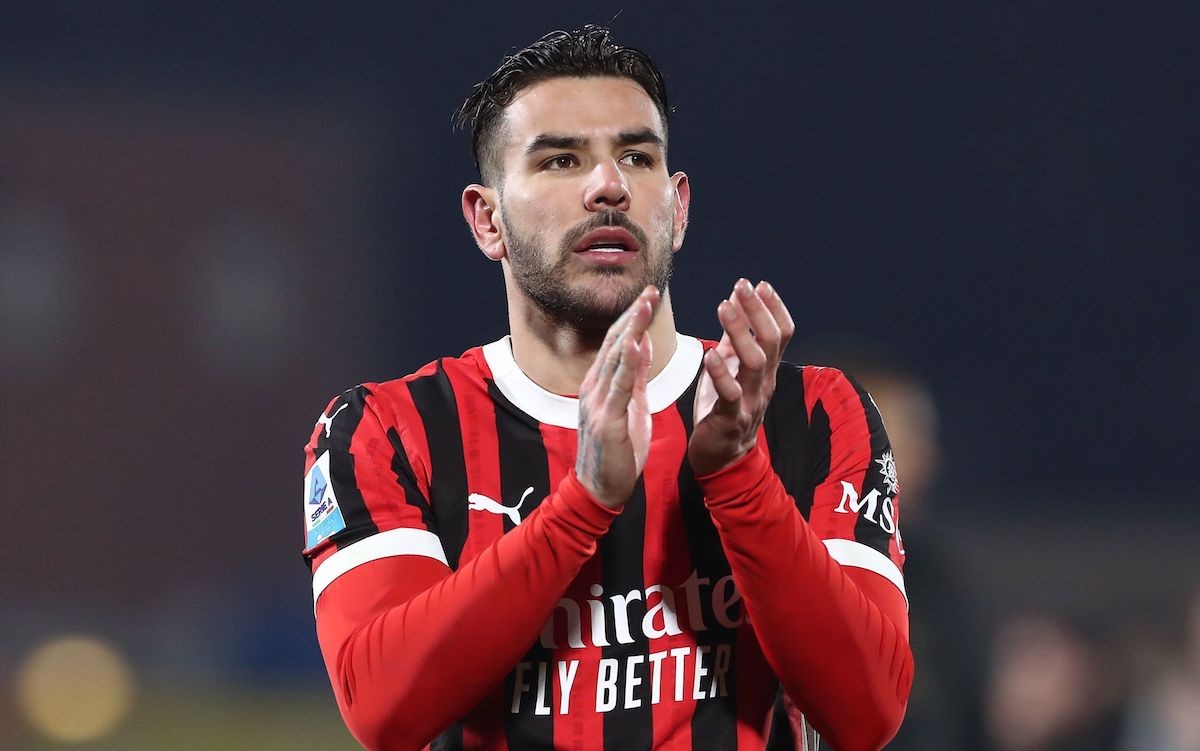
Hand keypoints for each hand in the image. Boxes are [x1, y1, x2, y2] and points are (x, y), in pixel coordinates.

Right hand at [575, 286, 659, 507]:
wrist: (601, 491)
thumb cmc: (617, 451)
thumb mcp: (631, 405)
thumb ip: (636, 375)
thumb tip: (643, 341)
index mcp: (601, 384)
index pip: (618, 342)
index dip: (633, 317)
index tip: (649, 294)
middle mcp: (594, 388)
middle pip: (615, 343)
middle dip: (633, 315)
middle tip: (650, 289)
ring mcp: (597, 403)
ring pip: (616, 359)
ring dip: (631, 329)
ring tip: (644, 305)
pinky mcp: (605, 420)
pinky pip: (618, 387)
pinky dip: (627, 363)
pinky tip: (635, 343)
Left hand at [689, 279, 794, 476]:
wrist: (721, 458)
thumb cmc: (724, 409)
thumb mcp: (731, 369)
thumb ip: (734, 339)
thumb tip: (735, 302)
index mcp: (766, 370)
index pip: (782, 334)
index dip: (774, 308)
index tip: (759, 285)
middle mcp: (764, 383)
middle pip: (771, 342)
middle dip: (757, 311)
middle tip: (742, 286)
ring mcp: (750, 401)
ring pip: (754, 362)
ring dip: (740, 331)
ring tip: (724, 306)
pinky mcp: (730, 418)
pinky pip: (730, 394)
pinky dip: (720, 373)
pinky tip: (710, 354)